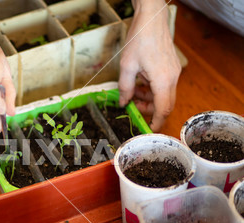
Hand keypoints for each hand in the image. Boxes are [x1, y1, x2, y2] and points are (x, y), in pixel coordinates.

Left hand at [118, 0, 180, 131]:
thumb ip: (125, 88)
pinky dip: (152, 89)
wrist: (151, 19)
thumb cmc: (140, 39)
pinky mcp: (171, 67)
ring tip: (133, 93)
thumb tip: (123, 103)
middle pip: (165, 105)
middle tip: (133, 107)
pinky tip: (139, 83)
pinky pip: (163, 85)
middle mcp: (172, 78)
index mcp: (162, 80)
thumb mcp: (127, 66)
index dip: (156, 122)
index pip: (163, 109)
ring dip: (149, 98)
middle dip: (149, 110)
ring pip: (163, 95)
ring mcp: (173, 72)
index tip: (149, 130)